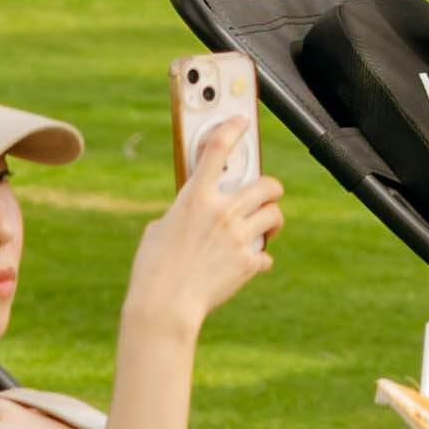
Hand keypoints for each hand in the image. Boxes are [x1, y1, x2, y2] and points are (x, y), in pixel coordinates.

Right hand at [125, 148, 281, 342]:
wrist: (164, 306)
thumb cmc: (153, 268)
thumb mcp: (160, 229)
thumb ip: (184, 214)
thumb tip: (197, 216)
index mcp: (195, 197)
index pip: (217, 149)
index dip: (231, 129)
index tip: (240, 122)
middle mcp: (222, 211)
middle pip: (267, 184)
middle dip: (271, 187)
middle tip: (267, 194)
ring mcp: (239, 236)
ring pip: (274, 215)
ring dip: (271, 220)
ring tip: (264, 228)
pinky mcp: (248, 263)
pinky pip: (265, 255)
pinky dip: (259, 259)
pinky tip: (249, 263)